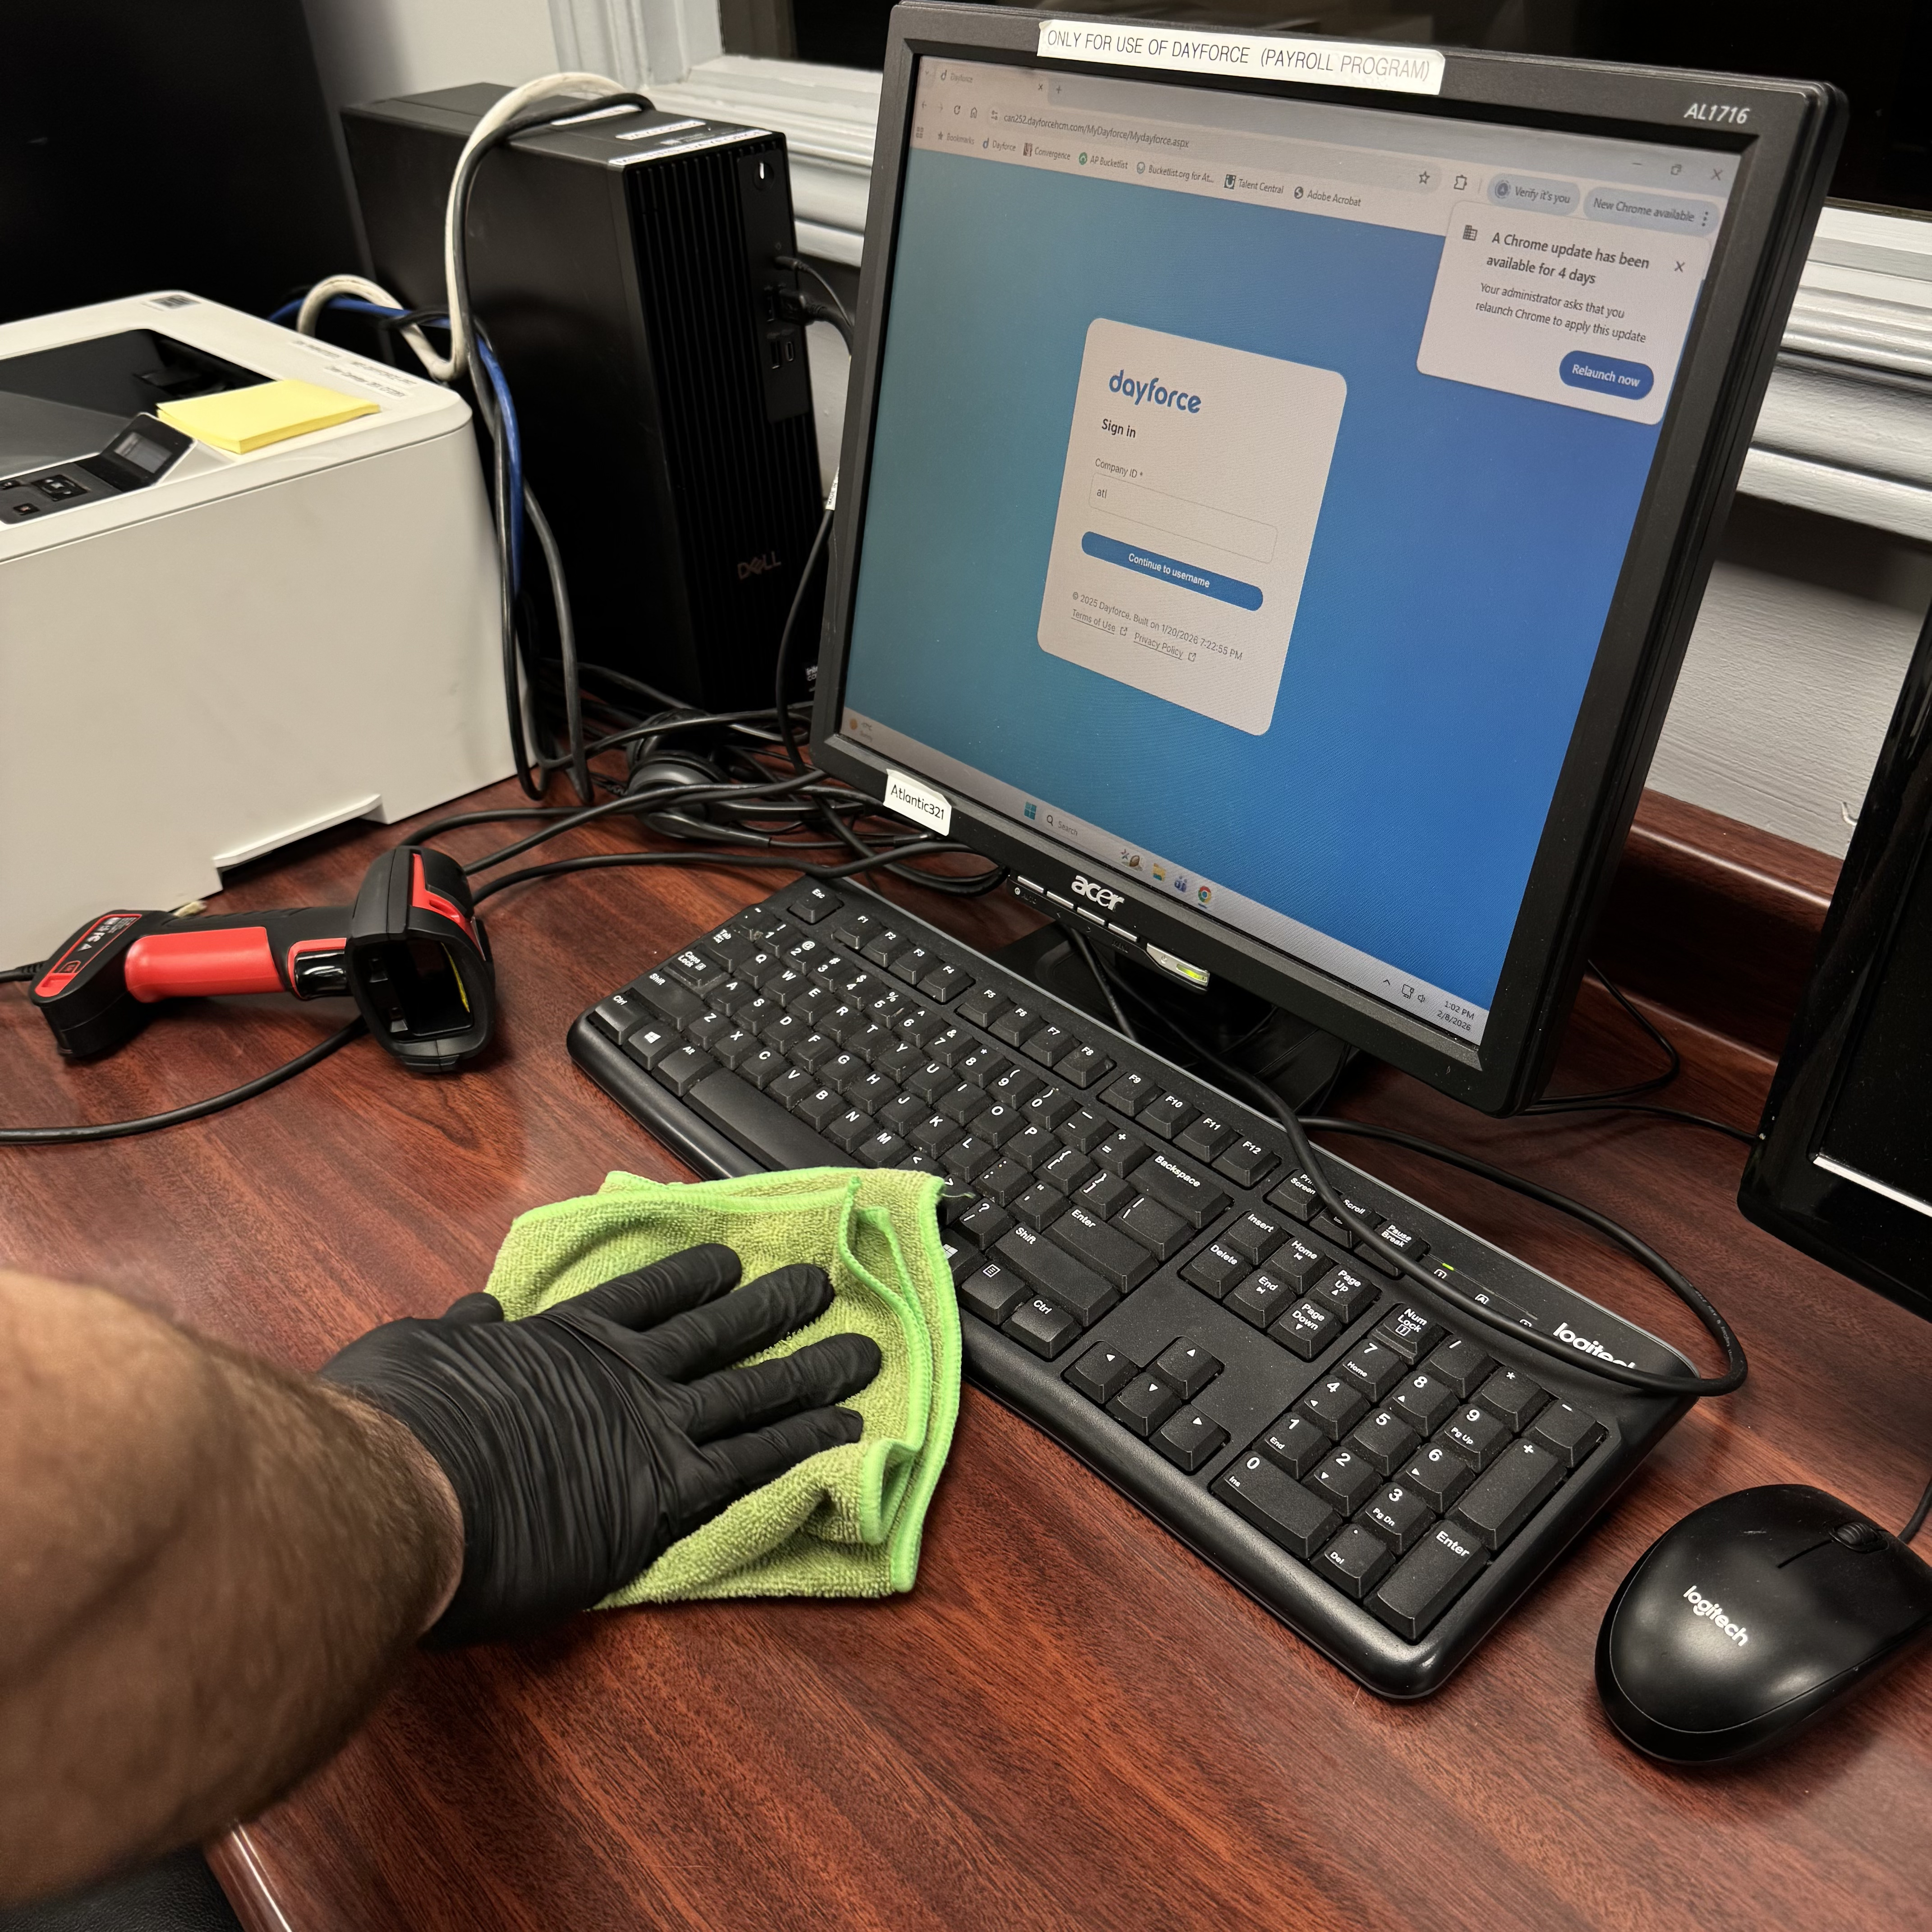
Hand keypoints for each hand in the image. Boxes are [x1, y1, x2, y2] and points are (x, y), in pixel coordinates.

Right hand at [318, 1244, 878, 1644]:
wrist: (410, 1491)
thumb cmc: (399, 1427)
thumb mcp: (417, 1351)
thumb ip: (459, 1333)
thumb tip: (476, 1312)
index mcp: (563, 1336)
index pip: (645, 1295)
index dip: (694, 1275)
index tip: (730, 1260)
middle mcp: (623, 1371)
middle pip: (718, 1330)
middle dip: (774, 1308)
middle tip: (820, 1288)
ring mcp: (653, 1426)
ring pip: (754, 1389)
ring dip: (812, 1369)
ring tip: (861, 1354)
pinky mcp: (669, 1491)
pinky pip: (756, 1461)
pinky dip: (805, 1443)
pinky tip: (845, 1433)